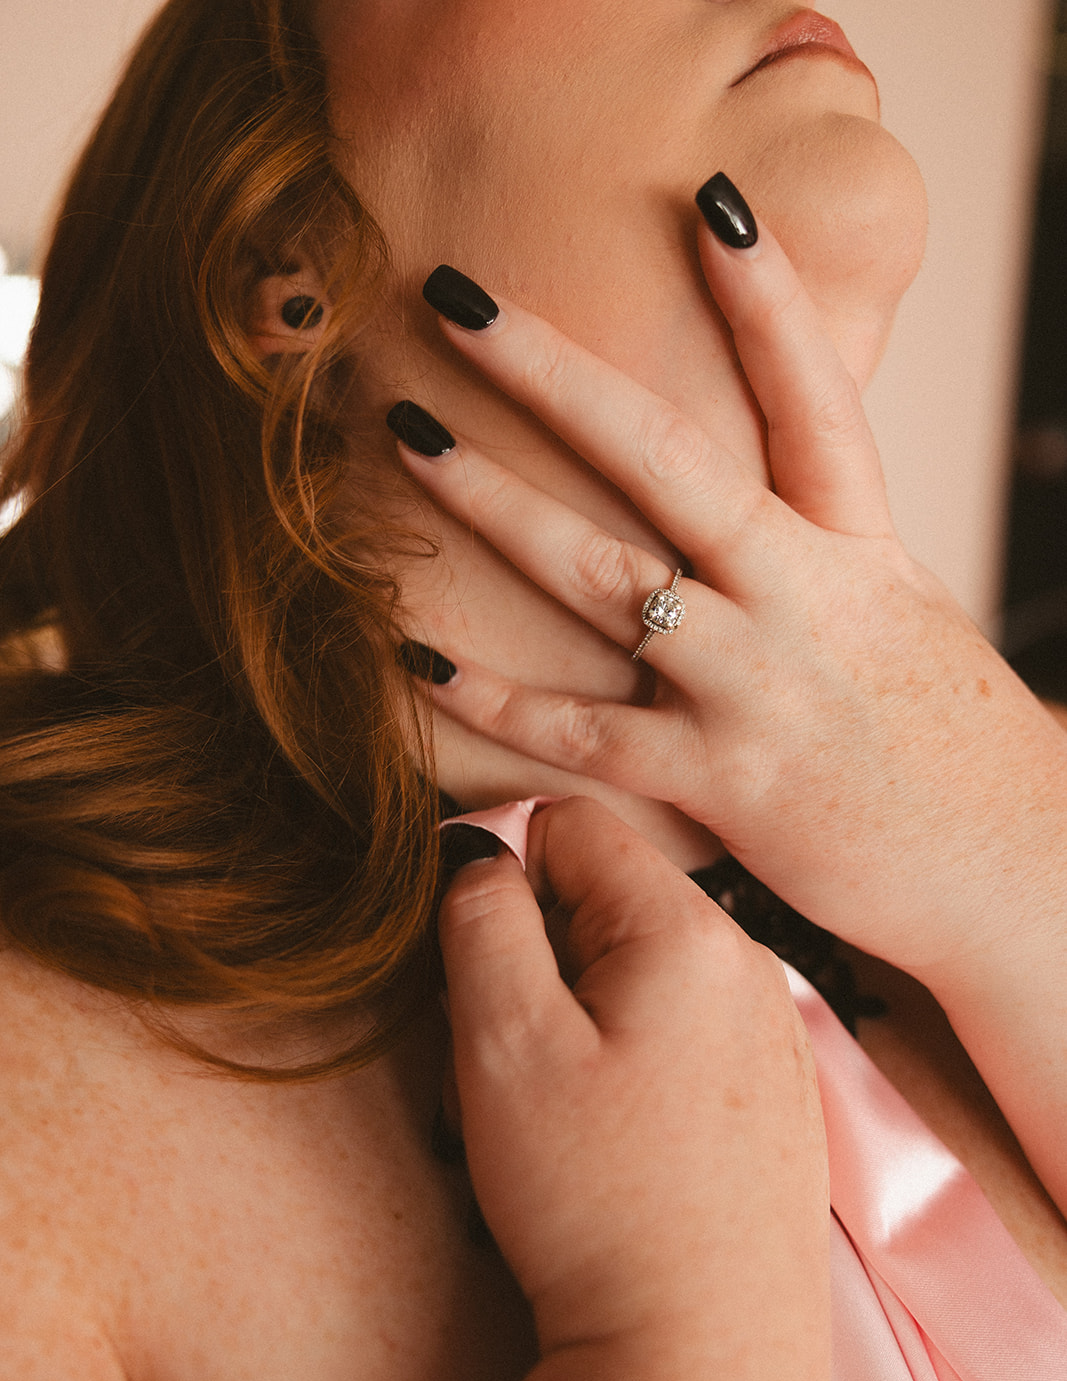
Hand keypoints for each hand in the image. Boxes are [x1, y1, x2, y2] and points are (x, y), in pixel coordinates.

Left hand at [399, 210, 1066, 995]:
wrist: (1011, 873)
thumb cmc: (953, 747)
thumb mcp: (904, 616)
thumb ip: (825, 552)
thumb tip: (753, 503)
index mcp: (861, 551)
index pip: (817, 401)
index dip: (766, 302)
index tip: (707, 204)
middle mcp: (804, 599)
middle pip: (671, 461)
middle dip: (560, 375)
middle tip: (460, 298)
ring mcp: (758, 688)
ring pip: (605, 578)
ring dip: (498, 502)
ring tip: (410, 434)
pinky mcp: (721, 783)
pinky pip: (581, 733)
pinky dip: (492, 699)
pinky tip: (415, 653)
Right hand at [437, 796, 825, 1354]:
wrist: (702, 1353)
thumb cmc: (595, 1197)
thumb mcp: (504, 1043)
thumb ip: (482, 919)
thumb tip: (480, 853)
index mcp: (688, 930)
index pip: (573, 826)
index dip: (503, 874)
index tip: (478, 963)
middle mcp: (750, 964)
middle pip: (609, 899)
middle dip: (541, 953)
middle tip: (513, 1055)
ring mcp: (773, 1034)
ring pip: (641, 969)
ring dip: (581, 1012)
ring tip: (563, 1111)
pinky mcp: (776, 1097)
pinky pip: (683, 1031)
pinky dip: (633, 1060)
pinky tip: (620, 1141)